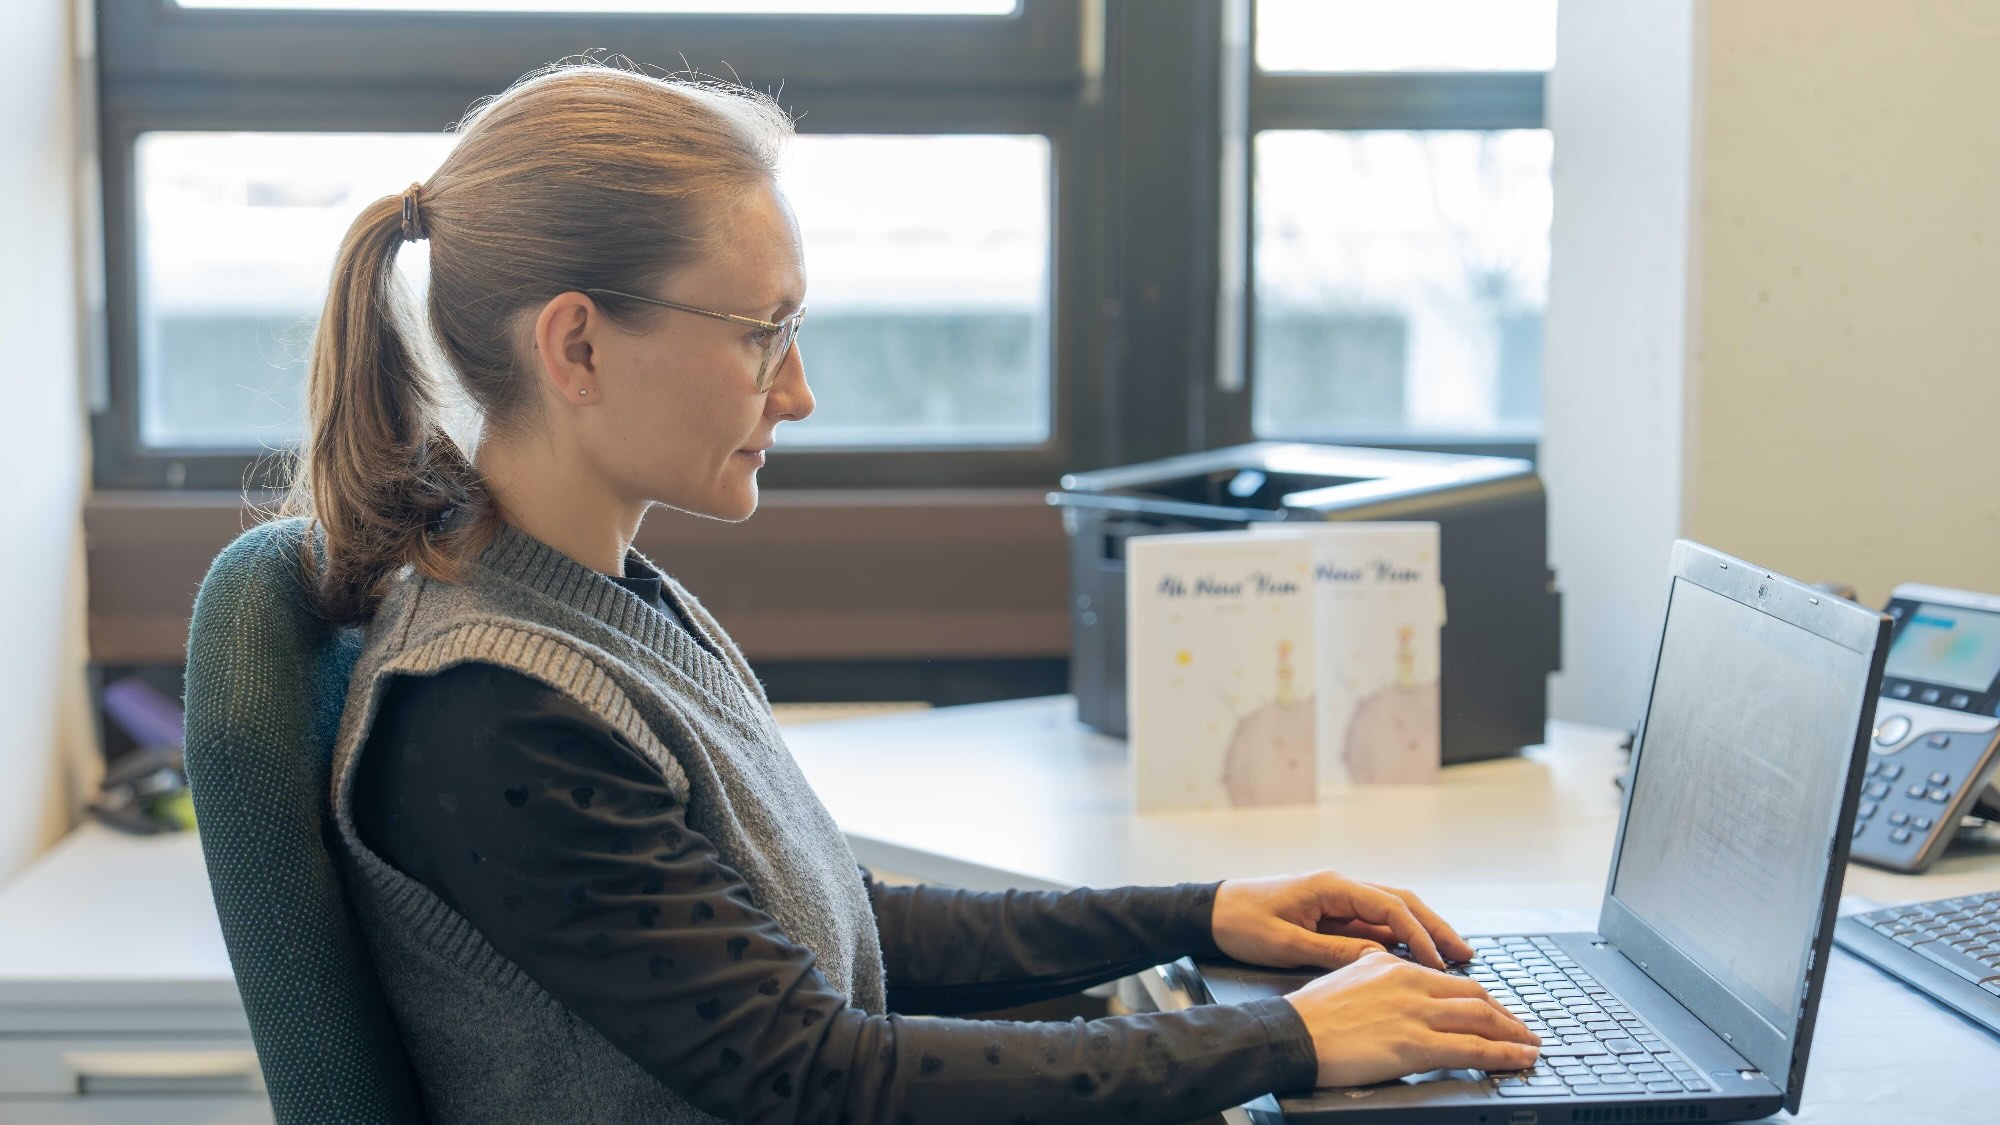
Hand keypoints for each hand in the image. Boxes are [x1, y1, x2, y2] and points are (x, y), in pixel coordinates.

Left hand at [1211, 871, 1476, 971]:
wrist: (1210, 913)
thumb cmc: (1241, 924)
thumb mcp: (1286, 944)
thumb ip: (1333, 952)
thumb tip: (1377, 961)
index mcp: (1332, 886)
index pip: (1390, 907)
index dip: (1418, 936)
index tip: (1438, 963)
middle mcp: (1340, 886)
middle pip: (1401, 903)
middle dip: (1434, 928)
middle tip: (1465, 954)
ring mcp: (1336, 898)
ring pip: (1390, 911)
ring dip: (1420, 932)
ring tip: (1450, 957)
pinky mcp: (1330, 912)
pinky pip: (1371, 923)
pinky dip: (1396, 938)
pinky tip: (1413, 958)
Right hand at [1286, 951, 1540, 1086]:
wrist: (1291, 1033)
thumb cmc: (1310, 1014)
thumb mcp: (1346, 977)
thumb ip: (1375, 974)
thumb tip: (1386, 973)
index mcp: (1395, 968)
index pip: (1452, 981)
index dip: (1482, 999)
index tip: (1496, 1011)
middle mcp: (1412, 984)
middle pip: (1475, 996)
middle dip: (1505, 1016)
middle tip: (1523, 1030)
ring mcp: (1416, 1013)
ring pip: (1482, 1019)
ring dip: (1514, 1034)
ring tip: (1530, 1046)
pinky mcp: (1416, 1044)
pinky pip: (1473, 1048)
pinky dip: (1504, 1054)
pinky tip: (1520, 1059)